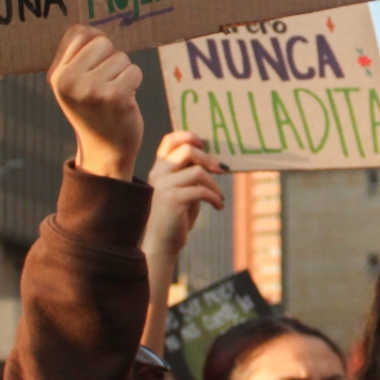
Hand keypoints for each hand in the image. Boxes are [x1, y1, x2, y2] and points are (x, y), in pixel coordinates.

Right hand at [49, 25, 142, 180]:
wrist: (105, 151)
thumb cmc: (93, 110)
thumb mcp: (73, 84)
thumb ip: (78, 55)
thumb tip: (95, 25)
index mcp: (56, 74)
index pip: (79, 32)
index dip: (95, 44)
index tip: (95, 65)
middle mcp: (69, 81)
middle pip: (102, 42)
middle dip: (111, 59)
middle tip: (106, 84)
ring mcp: (91, 89)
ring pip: (121, 57)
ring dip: (124, 73)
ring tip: (113, 94)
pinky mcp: (115, 96)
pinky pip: (135, 70)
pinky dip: (135, 82)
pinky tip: (125, 100)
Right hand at [143, 131, 225, 259]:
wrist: (162, 243)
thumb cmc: (175, 218)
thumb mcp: (182, 190)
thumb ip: (190, 174)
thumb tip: (212, 162)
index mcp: (159, 169)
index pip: (170, 141)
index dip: (189, 136)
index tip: (205, 146)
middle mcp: (159, 174)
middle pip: (187, 150)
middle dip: (208, 159)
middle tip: (221, 171)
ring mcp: (164, 186)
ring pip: (197, 172)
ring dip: (214, 185)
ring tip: (219, 198)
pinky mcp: (173, 199)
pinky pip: (201, 191)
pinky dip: (215, 198)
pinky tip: (218, 206)